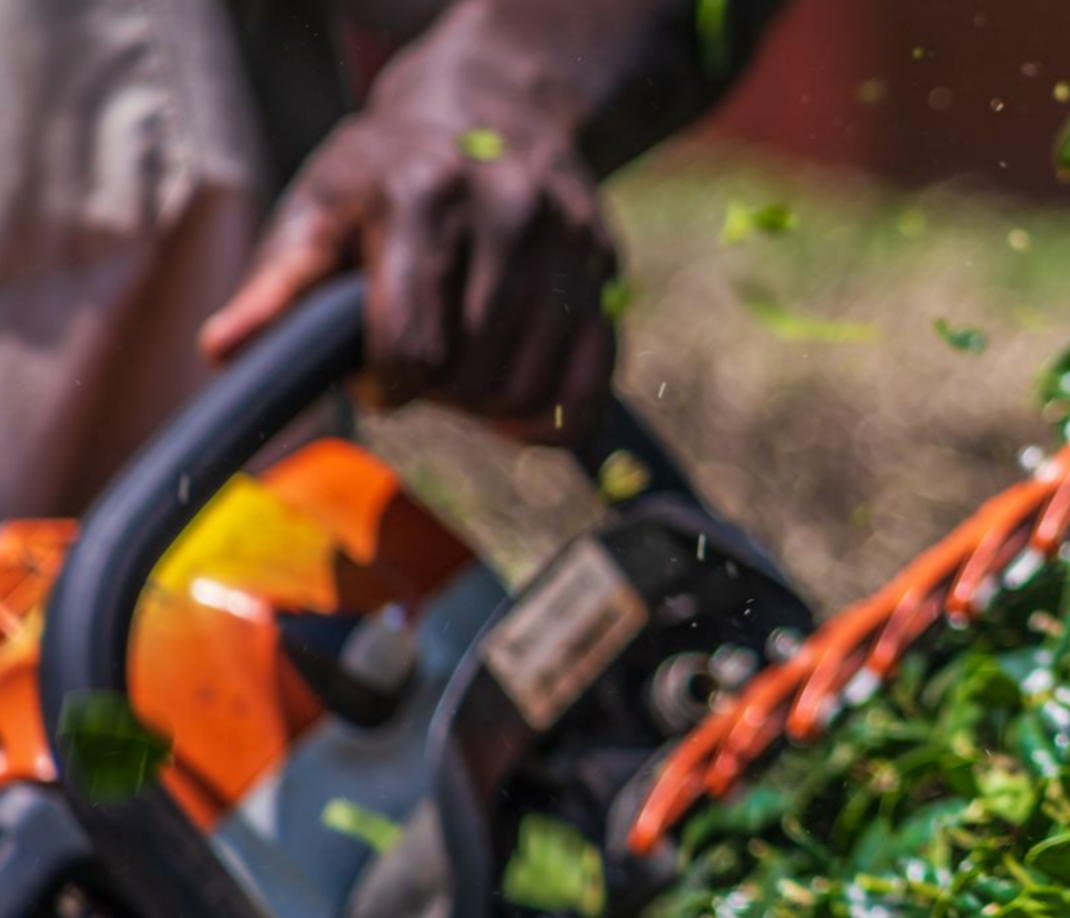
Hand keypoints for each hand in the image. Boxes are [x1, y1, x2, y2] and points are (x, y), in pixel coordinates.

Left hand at [200, 48, 618, 433]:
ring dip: (486, 405)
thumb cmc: (390, 169)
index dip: (388, 386)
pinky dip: (550, 417)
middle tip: (419, 363)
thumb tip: (222, 353)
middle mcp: (508, 214)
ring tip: (460, 367)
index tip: (377, 374)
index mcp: (423, 197)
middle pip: (471, 377)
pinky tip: (514, 403)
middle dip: (436, 392)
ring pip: (528, 389)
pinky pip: (589, 388)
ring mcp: (568, 245)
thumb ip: (275, 284)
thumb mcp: (320, 206)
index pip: (414, 349)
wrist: (497, 105)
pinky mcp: (604, 272)